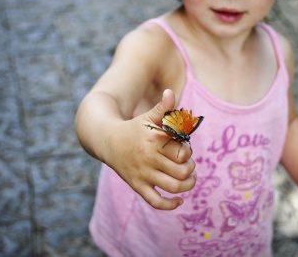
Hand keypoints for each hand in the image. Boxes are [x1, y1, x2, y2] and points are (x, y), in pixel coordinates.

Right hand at [105, 89, 196, 209]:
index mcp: (155, 141)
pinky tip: (179, 201)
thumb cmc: (135, 127)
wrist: (107, 140)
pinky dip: (170, 205)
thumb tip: (170, 92)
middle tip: (188, 165)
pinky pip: (155, 202)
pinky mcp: (137, 186)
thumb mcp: (149, 116)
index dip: (188, 152)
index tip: (184, 149)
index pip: (183, 152)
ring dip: (187, 186)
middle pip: (182, 171)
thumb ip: (163, 107)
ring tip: (189, 180)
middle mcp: (149, 158)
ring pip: (173, 187)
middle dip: (190, 169)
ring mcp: (142, 174)